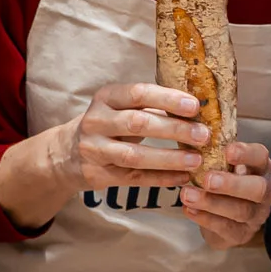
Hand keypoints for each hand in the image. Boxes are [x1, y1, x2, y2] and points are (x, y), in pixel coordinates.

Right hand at [54, 82, 213, 190]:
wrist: (67, 153)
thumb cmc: (109, 124)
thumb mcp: (121, 107)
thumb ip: (152, 106)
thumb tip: (197, 109)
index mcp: (106, 97)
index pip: (138, 93)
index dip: (167, 99)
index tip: (195, 106)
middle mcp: (96, 121)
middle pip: (138, 124)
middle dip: (174, 129)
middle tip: (203, 135)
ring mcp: (95, 150)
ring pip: (134, 156)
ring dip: (169, 158)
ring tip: (196, 160)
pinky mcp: (98, 174)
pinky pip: (133, 178)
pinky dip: (160, 178)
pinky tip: (182, 177)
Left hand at [179, 139, 270, 251]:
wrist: (225, 216)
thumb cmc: (220, 179)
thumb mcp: (219, 162)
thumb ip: (208, 145)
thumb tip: (183, 116)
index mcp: (259, 168)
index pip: (261, 157)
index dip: (246, 154)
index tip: (227, 150)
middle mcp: (264, 192)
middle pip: (257, 188)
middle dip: (232, 184)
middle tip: (207, 179)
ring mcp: (255, 216)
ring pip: (240, 211)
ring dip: (212, 203)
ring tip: (187, 195)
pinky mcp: (241, 235)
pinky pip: (226, 229)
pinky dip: (206, 219)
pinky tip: (189, 210)